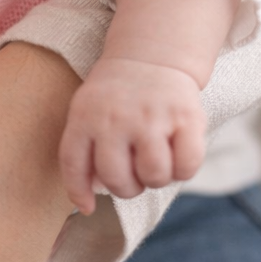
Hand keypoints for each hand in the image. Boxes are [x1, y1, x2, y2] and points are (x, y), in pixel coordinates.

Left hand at [58, 57, 204, 212]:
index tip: (88, 206)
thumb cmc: (116, 96)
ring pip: (154, 177)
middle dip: (128, 187)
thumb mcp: (86, 111)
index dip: (79, 192)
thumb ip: (81, 151)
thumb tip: (85, 204)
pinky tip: (178, 153)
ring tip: (156, 158)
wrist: (152, 55)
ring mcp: (152, 116)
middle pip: (118, 180)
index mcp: (85, 116)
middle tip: (135, 171)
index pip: (74, 164)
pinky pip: (186, 167)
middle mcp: (116, 117)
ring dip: (157, 178)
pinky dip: (184, 170)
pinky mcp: (185, 117)